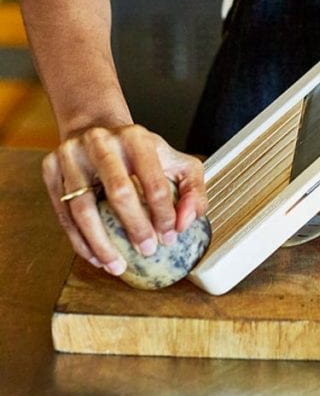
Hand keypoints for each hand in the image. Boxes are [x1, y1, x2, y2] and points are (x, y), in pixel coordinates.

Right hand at [42, 124, 206, 276]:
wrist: (97, 129)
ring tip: (116, 265)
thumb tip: (186, 221)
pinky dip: (79, 241)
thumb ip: (192, 189)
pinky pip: (63, 214)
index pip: (154, 180)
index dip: (164, 214)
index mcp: (136, 137)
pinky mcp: (51, 170)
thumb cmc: (139, 152)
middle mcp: (101, 142)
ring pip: (82, 208)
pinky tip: (94, 257)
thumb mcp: (174, 161)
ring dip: (100, 244)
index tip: (169, 236)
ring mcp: (72, 155)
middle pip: (119, 192)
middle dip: (135, 227)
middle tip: (146, 250)